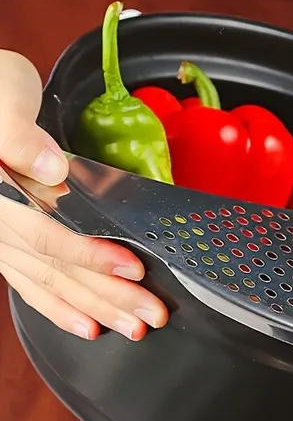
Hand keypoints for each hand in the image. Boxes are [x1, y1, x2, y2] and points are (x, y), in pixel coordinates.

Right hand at [0, 50, 167, 339]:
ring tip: (130, 328)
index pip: (47, 232)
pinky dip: (59, 308)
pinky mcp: (7, 242)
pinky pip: (30, 284)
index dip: (91, 254)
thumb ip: (17, 129)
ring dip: (93, 309)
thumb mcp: (2, 91)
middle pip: (56, 267)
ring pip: (49, 283)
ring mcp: (1, 236)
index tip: (132, 269)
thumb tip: (50, 168)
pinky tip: (86, 325)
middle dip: (107, 295)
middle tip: (150, 314)